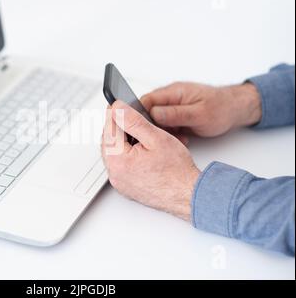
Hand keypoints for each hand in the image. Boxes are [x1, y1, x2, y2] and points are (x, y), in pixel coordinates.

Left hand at [101, 101, 200, 220]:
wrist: (188, 194)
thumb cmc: (177, 171)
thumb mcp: (155, 137)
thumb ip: (133, 121)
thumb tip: (118, 108)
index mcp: (118, 161)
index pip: (109, 129)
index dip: (114, 113)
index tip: (117, 103)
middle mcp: (115, 174)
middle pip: (109, 142)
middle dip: (117, 126)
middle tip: (126, 113)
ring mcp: (120, 182)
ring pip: (114, 153)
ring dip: (121, 139)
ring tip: (135, 128)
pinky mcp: (126, 186)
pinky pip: (120, 165)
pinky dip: (126, 153)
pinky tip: (137, 146)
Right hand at [141, 82, 261, 137]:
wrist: (236, 109)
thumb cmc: (222, 108)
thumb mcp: (199, 114)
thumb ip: (175, 114)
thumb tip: (153, 114)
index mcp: (174, 92)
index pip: (146, 101)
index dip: (140, 116)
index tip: (145, 130)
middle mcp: (171, 97)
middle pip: (148, 111)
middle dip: (153, 127)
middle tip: (164, 137)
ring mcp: (173, 105)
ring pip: (157, 120)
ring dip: (164, 132)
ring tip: (178, 138)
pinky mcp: (176, 114)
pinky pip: (166, 124)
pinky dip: (171, 133)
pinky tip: (181, 138)